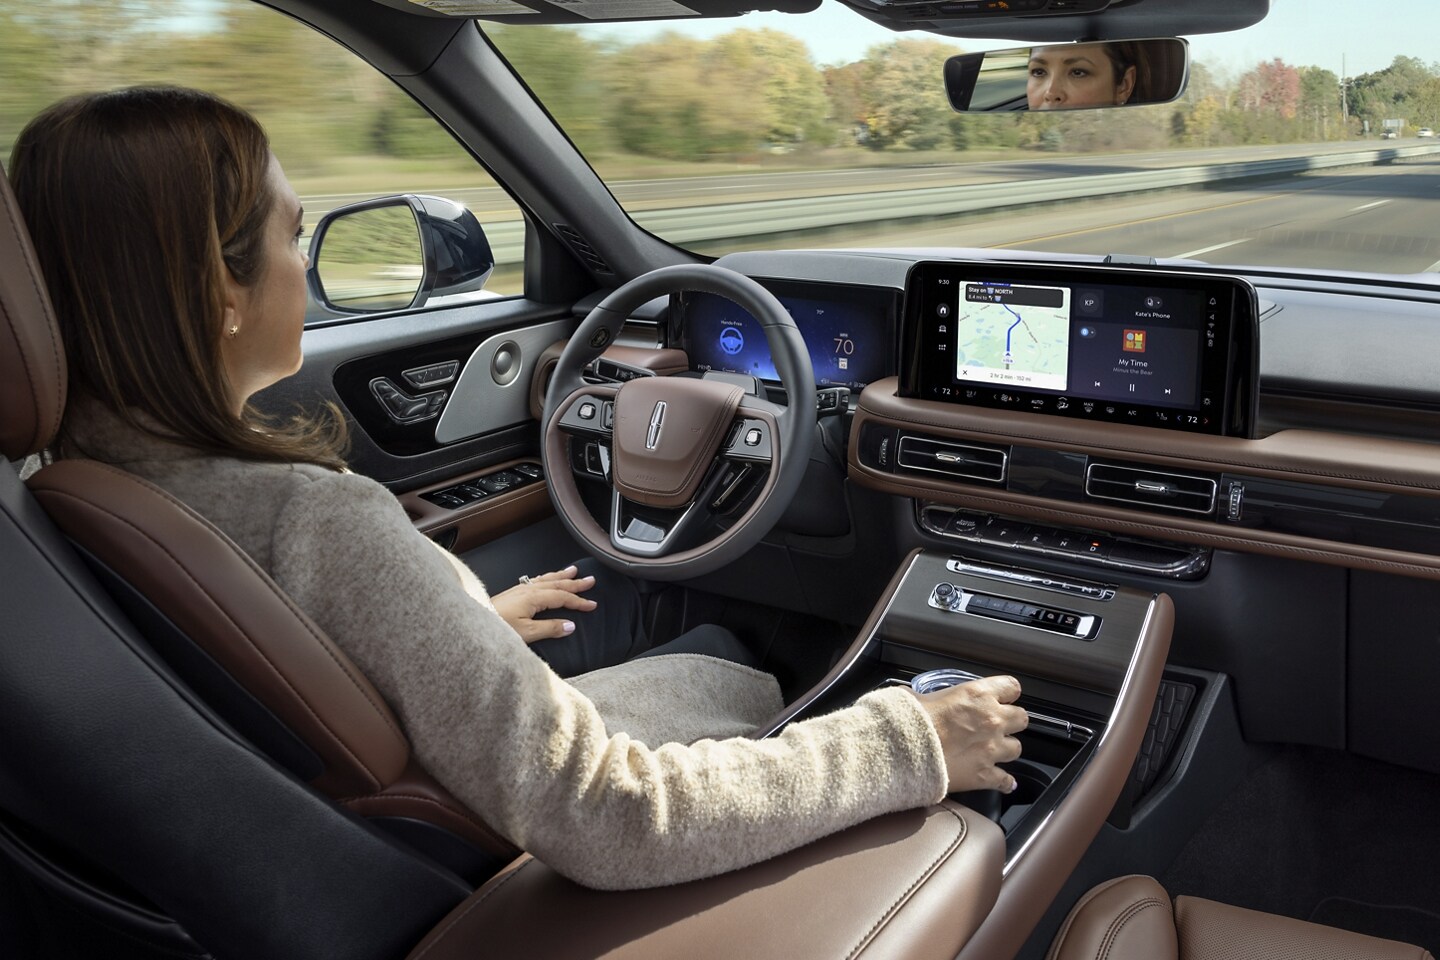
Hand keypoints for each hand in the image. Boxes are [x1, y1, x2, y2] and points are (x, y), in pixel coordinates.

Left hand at [491, 565, 597, 642]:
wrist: (474, 623)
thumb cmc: (497, 628)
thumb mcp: (526, 633)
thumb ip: (549, 628)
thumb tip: (570, 626)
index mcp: (534, 598)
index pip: (563, 597)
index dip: (579, 601)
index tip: (592, 604)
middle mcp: (528, 590)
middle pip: (557, 583)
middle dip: (575, 582)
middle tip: (590, 580)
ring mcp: (519, 589)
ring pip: (546, 579)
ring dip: (561, 575)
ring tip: (573, 570)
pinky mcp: (513, 592)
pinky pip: (536, 580)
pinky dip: (547, 577)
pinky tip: (546, 578)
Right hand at [913, 675, 1027, 793]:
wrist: (906, 752)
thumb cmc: (911, 722)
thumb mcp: (917, 697)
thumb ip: (925, 696)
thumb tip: (915, 698)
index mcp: (978, 695)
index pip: (1011, 687)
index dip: (1007, 692)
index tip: (1002, 697)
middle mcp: (992, 720)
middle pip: (1021, 718)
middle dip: (1011, 722)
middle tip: (997, 725)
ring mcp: (992, 749)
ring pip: (1017, 748)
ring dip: (1006, 749)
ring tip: (993, 752)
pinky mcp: (985, 774)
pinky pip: (1005, 780)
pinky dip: (1005, 782)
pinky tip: (1004, 783)